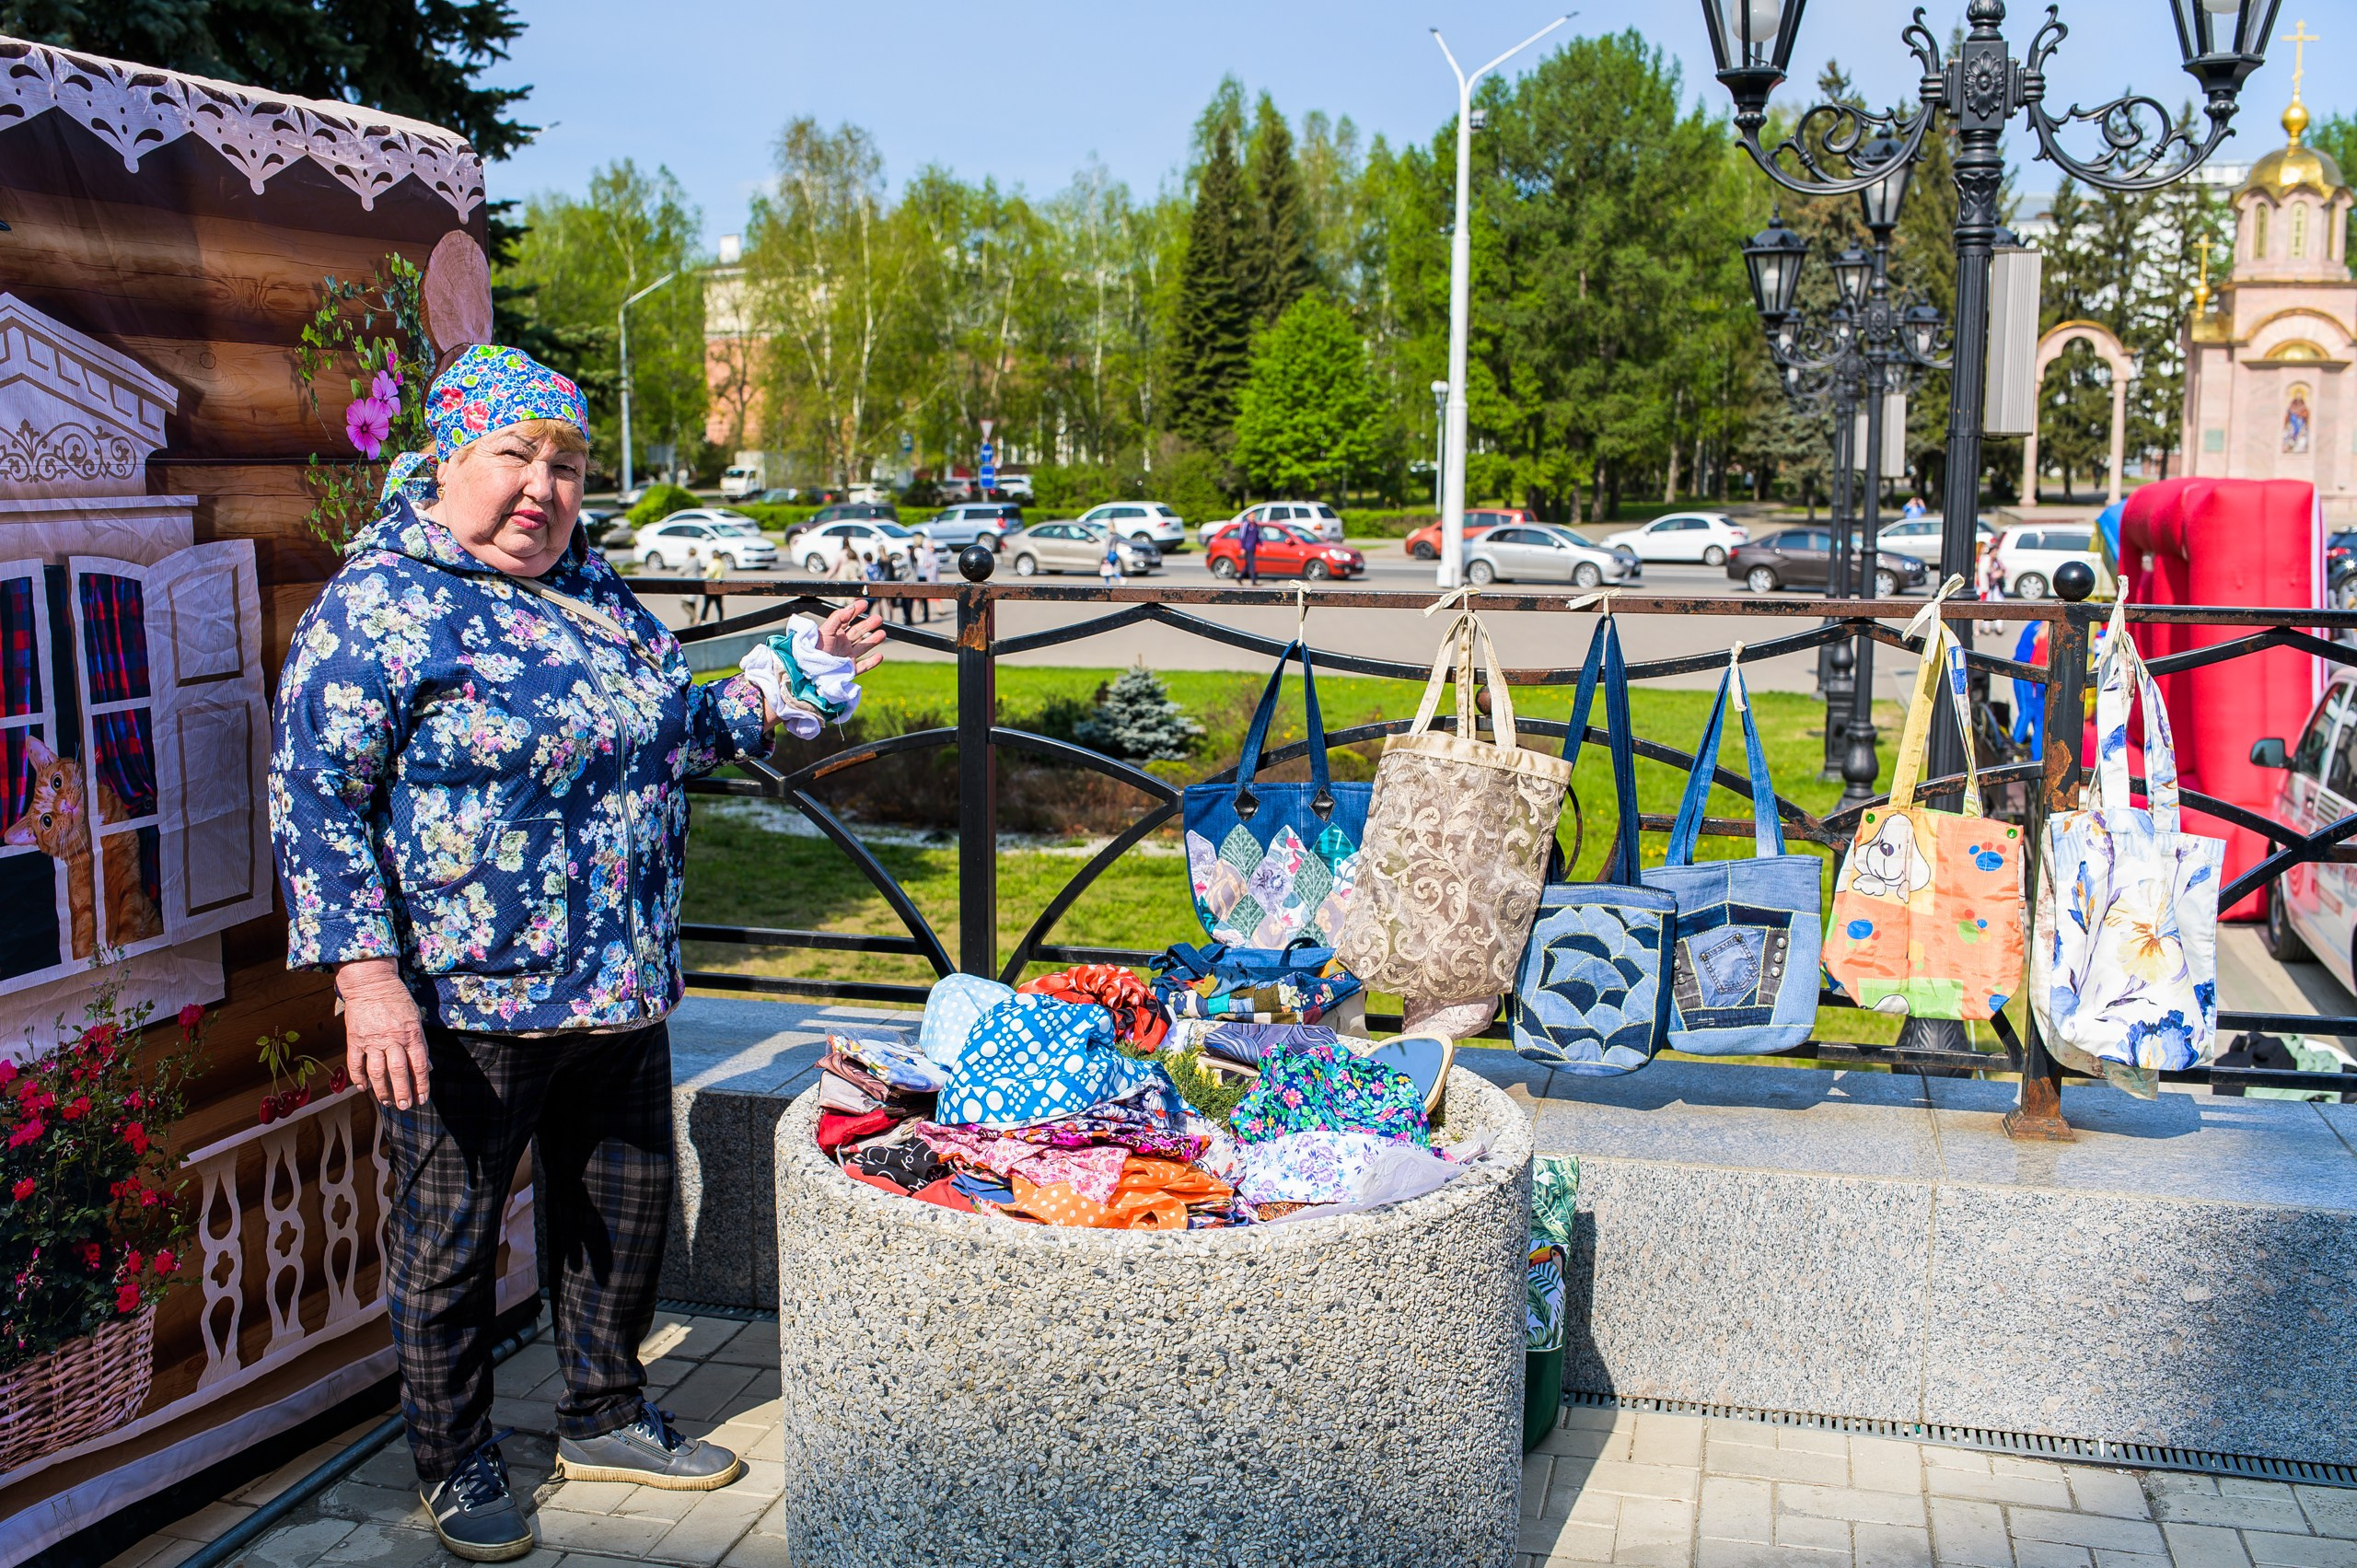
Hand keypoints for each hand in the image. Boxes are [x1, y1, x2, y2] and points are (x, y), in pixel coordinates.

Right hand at [338, 957, 429, 1109]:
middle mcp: (393, 1038)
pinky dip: (358, 1078)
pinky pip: (356, 1063)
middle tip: (403, 1106)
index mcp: (411, 1034)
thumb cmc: (397, 1000)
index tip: (422, 1098)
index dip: (421, 1085)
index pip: (419, 1065)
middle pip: (398, 1072)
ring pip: (377, 1072)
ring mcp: (372, 1040)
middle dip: (402, 1093)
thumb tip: (427, 1068)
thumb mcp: (416, 1018)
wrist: (371, 982)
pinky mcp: (355, 1039)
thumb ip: (420, 1044)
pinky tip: (362, 1088)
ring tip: (385, 1101)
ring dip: (381, 1090)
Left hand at [818, 599, 888, 673]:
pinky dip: (872, 662)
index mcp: (834, 634)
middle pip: (858, 632)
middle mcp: (841, 644)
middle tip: (879, 618)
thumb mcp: (826, 630)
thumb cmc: (815, 649)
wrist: (810, 670)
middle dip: (868, 625)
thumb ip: (838, 617)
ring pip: (863, 647)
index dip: (856, 611)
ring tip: (882, 633)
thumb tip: (851, 607)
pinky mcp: (849, 670)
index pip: (847, 620)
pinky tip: (879, 655)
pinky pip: (863, 666)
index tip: (864, 604)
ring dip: (873, 640)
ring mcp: (846, 657)